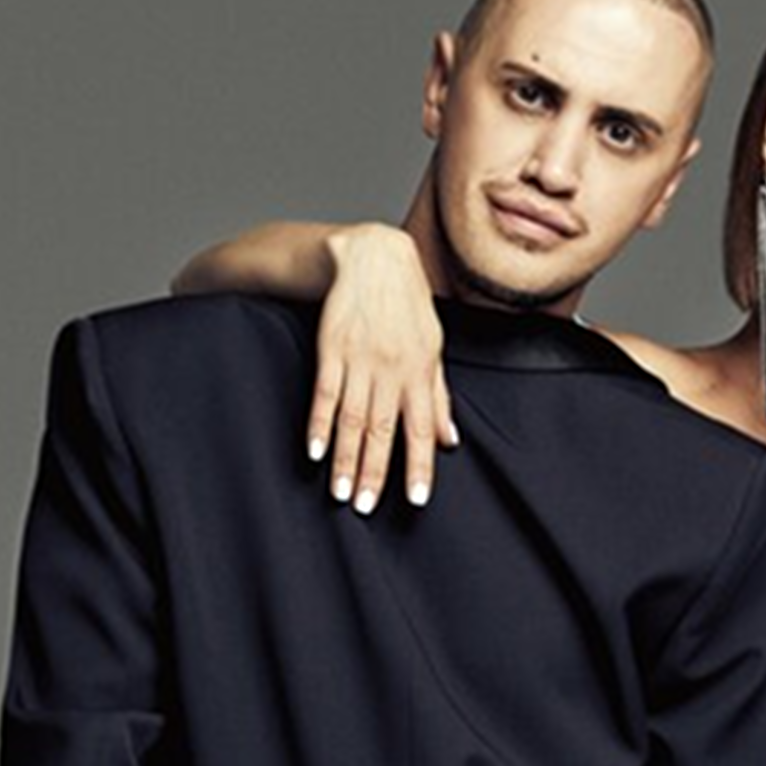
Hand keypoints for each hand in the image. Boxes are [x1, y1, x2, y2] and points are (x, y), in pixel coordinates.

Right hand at [309, 225, 455, 511]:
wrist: (374, 258)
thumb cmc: (408, 307)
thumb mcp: (433, 348)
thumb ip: (438, 397)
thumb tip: (449, 440)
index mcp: (420, 372)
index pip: (420, 429)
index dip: (419, 466)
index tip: (415, 499)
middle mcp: (391, 369)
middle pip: (382, 430)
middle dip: (375, 472)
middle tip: (366, 507)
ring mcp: (359, 359)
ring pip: (352, 418)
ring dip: (346, 458)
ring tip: (341, 493)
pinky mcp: (330, 348)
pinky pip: (324, 392)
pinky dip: (320, 423)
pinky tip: (315, 451)